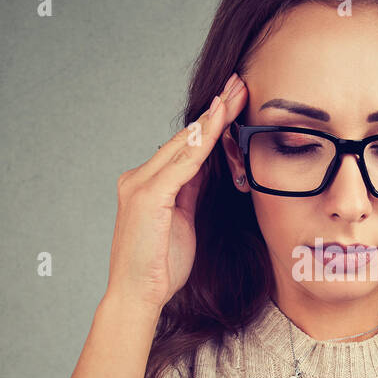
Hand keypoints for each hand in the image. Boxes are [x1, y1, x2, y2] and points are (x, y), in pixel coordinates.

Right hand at [105, 73, 247, 310]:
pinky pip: (183, 163)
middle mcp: (139, 177)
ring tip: (235, 93)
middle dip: (215, 110)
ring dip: (213, 117)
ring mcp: (141, 184)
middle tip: (239, 82)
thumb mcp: (182, 221)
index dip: (210, 123)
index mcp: (147, 183)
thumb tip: (207, 168)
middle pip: (185, 138)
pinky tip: (219, 123)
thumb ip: (190, 192)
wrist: (137, 295)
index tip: (232, 100)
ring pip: (184, 144)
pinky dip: (203, 142)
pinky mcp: (149, 196)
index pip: (184, 147)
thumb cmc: (159, 266)